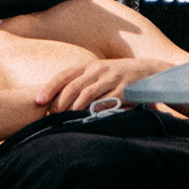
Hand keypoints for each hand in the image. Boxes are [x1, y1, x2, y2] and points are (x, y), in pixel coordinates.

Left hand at [36, 51, 168, 112]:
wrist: (151, 72)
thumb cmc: (119, 76)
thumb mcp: (100, 73)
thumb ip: (81, 82)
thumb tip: (56, 100)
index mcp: (90, 65)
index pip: (64, 75)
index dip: (49, 88)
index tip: (37, 101)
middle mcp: (99, 70)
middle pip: (72, 88)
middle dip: (59, 104)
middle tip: (51, 118)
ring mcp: (112, 79)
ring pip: (86, 96)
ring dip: (73, 111)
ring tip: (65, 122)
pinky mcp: (124, 90)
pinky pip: (105, 103)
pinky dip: (93, 113)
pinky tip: (87, 121)